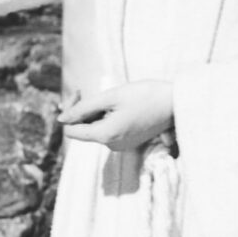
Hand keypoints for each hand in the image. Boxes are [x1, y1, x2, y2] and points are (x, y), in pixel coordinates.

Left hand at [59, 81, 175, 151]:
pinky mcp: (129, 142)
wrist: (177, 102)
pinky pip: (109, 131)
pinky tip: (120, 105)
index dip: (69, 111)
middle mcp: (112, 146)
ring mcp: (122, 146)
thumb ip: (83, 108)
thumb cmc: (145, 95)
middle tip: (91, 90)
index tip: (80, 92)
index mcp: (106, 135)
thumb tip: (60, 120)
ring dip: (96, 113)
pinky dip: (108, 118)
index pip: (71, 130)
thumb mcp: (111, 96)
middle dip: (83, 110)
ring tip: (112, 98)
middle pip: (84, 130)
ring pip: (96, 129)